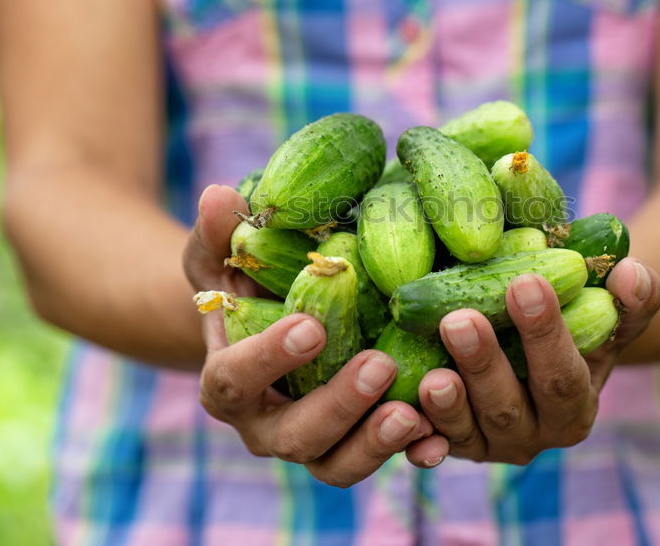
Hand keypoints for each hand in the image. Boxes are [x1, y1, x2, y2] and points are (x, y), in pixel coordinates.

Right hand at [186, 185, 448, 485]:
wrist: (273, 324)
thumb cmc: (247, 284)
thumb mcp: (226, 256)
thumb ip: (220, 233)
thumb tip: (218, 196)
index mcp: (229, 383)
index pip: (234, 381)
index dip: (268, 359)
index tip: (309, 326)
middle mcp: (267, 425)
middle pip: (296, 435)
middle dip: (339, 406)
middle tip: (380, 365)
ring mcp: (316, 442)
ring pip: (339, 463)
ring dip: (377, 443)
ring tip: (415, 412)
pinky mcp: (358, 445)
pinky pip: (384, 460)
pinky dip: (414, 452)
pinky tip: (441, 436)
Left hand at [412, 260, 659, 464]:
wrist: (537, 346)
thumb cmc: (577, 318)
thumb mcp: (610, 310)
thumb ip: (632, 296)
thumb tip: (630, 275)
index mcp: (575, 406)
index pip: (563, 376)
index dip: (546, 334)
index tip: (526, 284)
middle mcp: (532, 435)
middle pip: (508, 406)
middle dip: (484, 365)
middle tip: (460, 320)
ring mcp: (486, 444)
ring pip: (465, 430)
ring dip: (447, 404)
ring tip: (430, 374)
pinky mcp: (446, 444)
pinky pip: (427, 445)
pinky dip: (414, 435)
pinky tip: (396, 413)